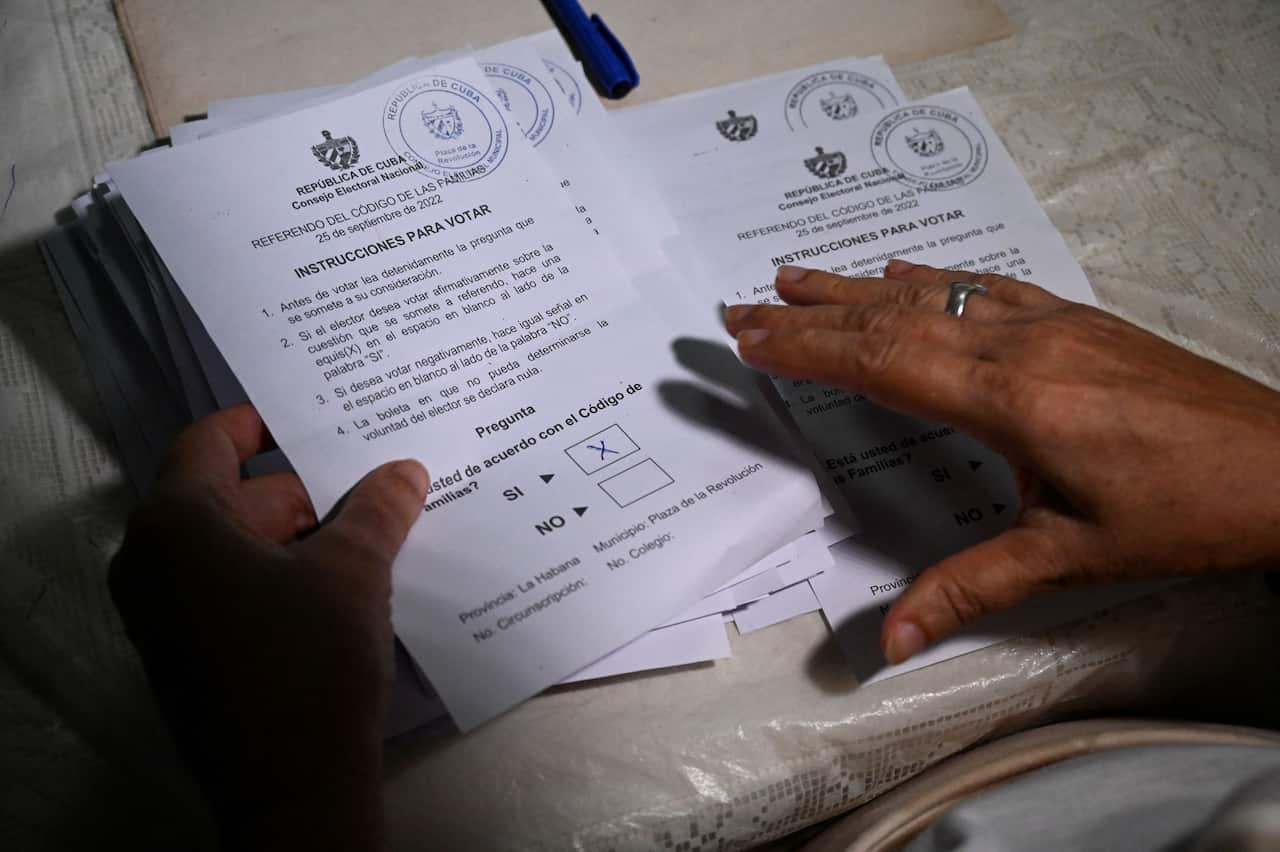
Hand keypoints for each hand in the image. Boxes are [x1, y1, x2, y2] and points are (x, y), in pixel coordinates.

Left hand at [110, 404, 428, 849]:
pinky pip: (230, 589)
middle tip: (370, 484)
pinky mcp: (187, 654)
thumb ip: (377, 508)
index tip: (317, 418)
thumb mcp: (354, 570)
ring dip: (299, 536)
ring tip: (371, 533)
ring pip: (233, 547)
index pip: (210, 440)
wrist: (292, 789)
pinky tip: (344, 585)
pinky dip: (280, 576)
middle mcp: (151, 561)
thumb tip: (403, 470)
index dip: (263, 422)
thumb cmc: (310, 659)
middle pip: (227, 495)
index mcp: (174, 524)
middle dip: (302, 490)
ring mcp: (163, 614)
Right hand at [725, 261, 1279, 663]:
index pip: (883, 361)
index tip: (751, 336)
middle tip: (745, 306)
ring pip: (936, 293)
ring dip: (857, 287)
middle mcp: (1023, 346)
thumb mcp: (1068, 557)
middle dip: (811, 314)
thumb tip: (891, 642)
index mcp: (1011, 399)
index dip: (809, 349)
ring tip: (797, 277)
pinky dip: (932, 278)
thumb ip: (969, 588)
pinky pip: (986, 286)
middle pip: (893, 319)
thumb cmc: (1185, 512)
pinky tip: (903, 272)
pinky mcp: (1079, 321)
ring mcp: (1053, 324)